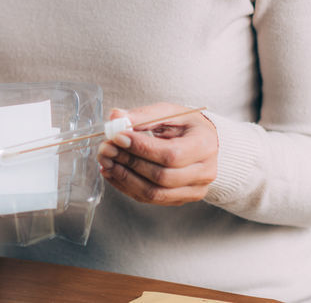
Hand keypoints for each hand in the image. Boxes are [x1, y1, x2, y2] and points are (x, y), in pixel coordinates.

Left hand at [97, 102, 217, 205]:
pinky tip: (113, 172)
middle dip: (129, 162)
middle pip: (161, 176)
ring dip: (124, 178)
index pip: (170, 154)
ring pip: (154, 193)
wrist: (204, 142)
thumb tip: (116, 117)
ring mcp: (194, 190)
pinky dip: (127, 187)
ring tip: (106, 161)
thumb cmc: (187, 125)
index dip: (141, 148)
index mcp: (204, 145)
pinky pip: (151, 199)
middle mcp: (204, 172)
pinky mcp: (180, 199)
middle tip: (106, 148)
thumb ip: (144, 115)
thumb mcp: (170, 112)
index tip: (117, 136)